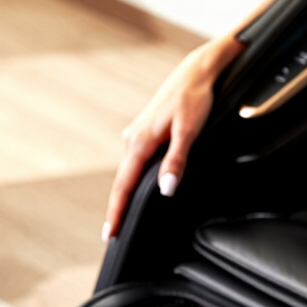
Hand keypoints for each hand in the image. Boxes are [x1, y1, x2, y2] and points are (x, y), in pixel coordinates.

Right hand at [103, 37, 242, 240]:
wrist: (196, 72)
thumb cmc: (194, 97)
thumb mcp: (189, 131)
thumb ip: (177, 161)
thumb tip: (166, 189)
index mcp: (140, 142)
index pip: (123, 186)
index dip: (117, 212)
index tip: (110, 234)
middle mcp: (132, 139)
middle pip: (121, 183)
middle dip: (117, 209)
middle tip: (112, 235)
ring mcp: (136, 135)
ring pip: (128, 172)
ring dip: (124, 195)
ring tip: (122, 218)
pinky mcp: (144, 133)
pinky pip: (135, 163)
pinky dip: (133, 180)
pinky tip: (137, 190)